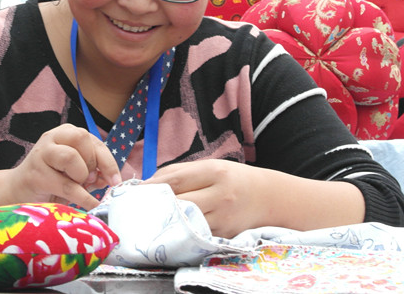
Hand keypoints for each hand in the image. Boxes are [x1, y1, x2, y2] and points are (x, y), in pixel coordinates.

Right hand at [8, 124, 121, 209]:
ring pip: (71, 156)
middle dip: (92, 162)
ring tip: (77, 185)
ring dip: (81, 175)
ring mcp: (41, 154)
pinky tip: (90, 204)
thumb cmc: (51, 181)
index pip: (94, 140)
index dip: (108, 161)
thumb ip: (93, 172)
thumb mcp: (75, 173)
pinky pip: (66, 185)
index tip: (115, 180)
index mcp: (65, 134)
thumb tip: (110, 178)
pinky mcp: (35, 175)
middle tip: (88, 180)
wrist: (18, 191)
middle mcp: (52, 138)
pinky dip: (83, 197)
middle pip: (82, 138)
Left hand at [143, 159, 275, 237]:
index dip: (152, 186)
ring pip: (186, 222)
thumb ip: (180, 172)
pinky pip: (196, 235)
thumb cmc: (232, 179)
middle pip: (178, 202)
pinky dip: (181, 233)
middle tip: (137, 209)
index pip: (176, 180)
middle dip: (156, 206)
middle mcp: (220, 195)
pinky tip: (170, 231)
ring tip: (149, 220)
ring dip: (166, 222)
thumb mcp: (210, 167)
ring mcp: (224, 218)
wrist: (269, 198)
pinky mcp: (225, 236)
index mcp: (215, 172)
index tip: (135, 191)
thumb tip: (147, 182)